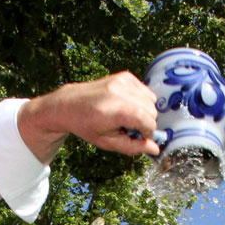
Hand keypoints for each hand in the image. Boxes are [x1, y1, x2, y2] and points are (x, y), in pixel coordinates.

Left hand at [17, 72, 160, 161]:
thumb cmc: (86, 126)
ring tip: (126, 116)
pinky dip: (141, 100)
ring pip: (151, 100)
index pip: (148, 121)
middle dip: (145, 122)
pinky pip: (145, 90)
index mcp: (114, 110)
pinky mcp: (124, 76)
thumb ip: (132, 147)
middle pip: (151, 111)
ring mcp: (122, 81)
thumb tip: (154, 149)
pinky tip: (127, 105)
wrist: (70, 104)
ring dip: (144, 111)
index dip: (147, 133)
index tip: (137, 136)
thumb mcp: (107, 142)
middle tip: (128, 127)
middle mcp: (119, 92)